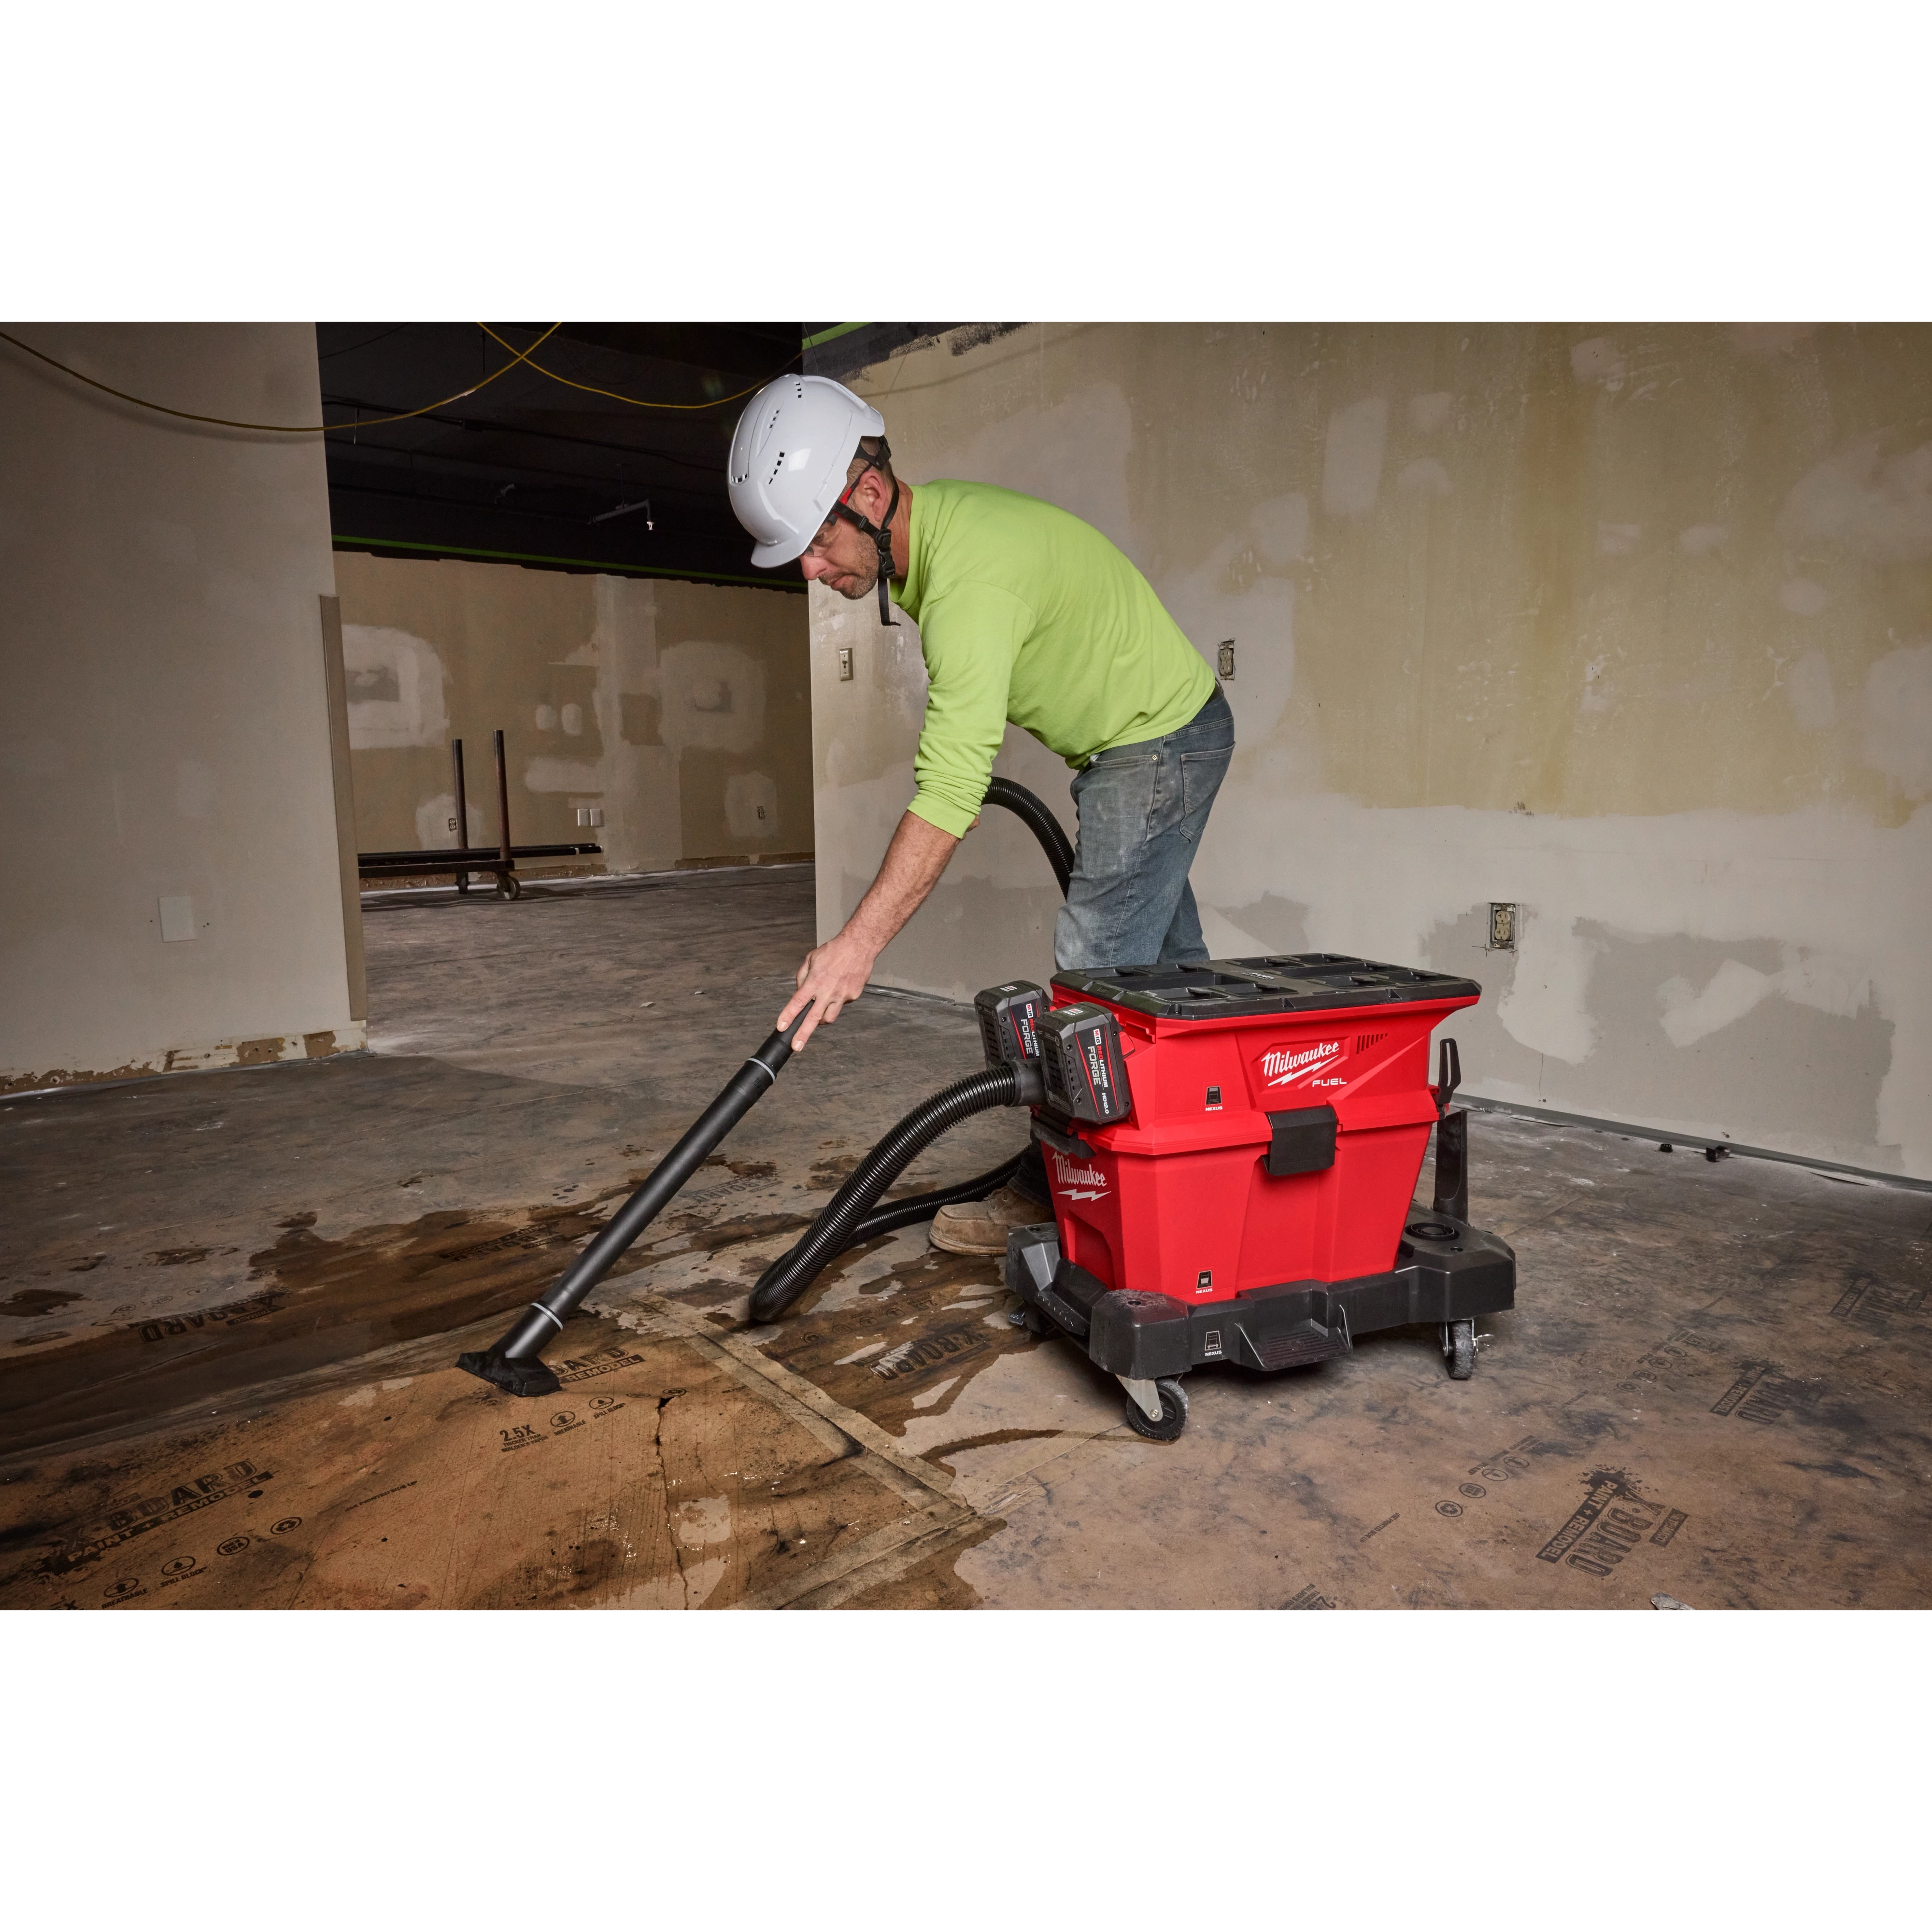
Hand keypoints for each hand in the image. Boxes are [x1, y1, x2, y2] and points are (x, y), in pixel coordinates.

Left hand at [778, 928, 878, 1050]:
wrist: (859, 947)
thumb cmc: (834, 951)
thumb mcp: (811, 959)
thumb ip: (802, 977)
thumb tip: (800, 990)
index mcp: (814, 982)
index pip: (797, 1002)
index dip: (788, 1016)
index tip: (781, 1027)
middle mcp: (828, 991)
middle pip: (813, 1018)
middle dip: (803, 1034)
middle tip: (796, 1047)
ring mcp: (841, 996)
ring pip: (829, 1017)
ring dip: (821, 1020)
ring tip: (818, 1016)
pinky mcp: (853, 996)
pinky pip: (841, 1004)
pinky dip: (836, 1000)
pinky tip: (838, 988)